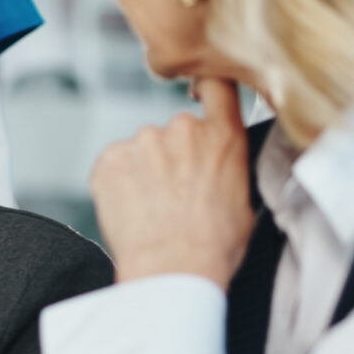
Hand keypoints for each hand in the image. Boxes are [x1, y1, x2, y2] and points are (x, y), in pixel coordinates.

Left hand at [89, 77, 254, 287]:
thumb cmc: (212, 246)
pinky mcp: (110, 158)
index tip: (198, 91)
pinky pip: (114, 165)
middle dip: (172, 157)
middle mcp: (182, 129)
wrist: (172, 267)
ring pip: (142, 151)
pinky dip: (119, 184)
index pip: (217, 86)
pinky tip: (132, 211)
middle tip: (173, 195)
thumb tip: (218, 170)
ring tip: (152, 210)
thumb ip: (227, 167)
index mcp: (222, 137)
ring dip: (144, 172)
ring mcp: (143, 141)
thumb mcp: (244, 201)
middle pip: (175, 132)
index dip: (206, 86)